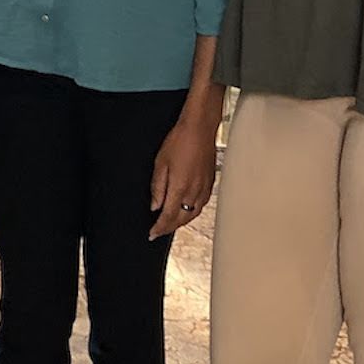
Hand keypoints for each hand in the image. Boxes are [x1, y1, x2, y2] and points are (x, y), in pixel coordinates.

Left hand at [147, 111, 217, 238]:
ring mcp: (205, 188)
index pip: (169, 216)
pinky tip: (187, 210)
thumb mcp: (160, 163)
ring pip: (193, 214)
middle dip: (170, 228)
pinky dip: (192, 212)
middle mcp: (195, 192)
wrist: (200, 129)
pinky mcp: (210, 183)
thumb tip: (155, 205)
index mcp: (180, 188)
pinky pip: (201, 204)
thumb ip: (158, 187)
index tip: (152, 234)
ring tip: (171, 224)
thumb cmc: (180, 141)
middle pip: (182, 219)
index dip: (160, 228)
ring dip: (182, 222)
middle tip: (159, 231)